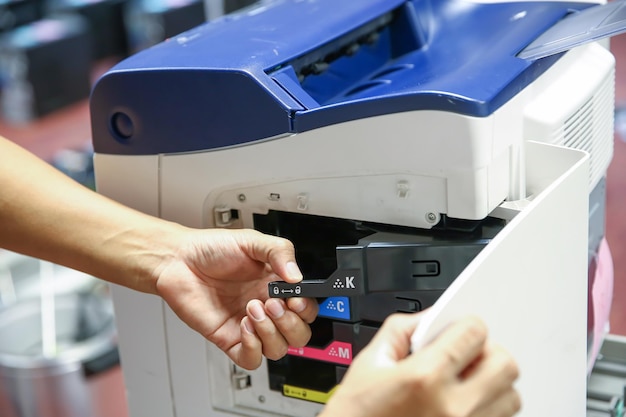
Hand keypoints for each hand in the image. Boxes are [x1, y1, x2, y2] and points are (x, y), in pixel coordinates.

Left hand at [153, 228, 317, 369]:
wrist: (178, 260)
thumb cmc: (211, 249)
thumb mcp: (252, 241)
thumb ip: (280, 252)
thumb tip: (297, 276)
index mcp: (277, 285)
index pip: (307, 308)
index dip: (307, 308)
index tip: (295, 299)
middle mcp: (266, 307)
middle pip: (299, 334)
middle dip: (290, 323)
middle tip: (272, 303)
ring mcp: (249, 326)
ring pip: (278, 349)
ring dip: (270, 332)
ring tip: (253, 309)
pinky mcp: (229, 339)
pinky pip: (251, 359)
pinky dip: (253, 347)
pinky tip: (244, 326)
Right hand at [321, 314, 520, 416]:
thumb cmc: (357, 415)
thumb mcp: (369, 362)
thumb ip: (402, 330)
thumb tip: (431, 317)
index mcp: (424, 377)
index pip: (475, 333)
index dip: (466, 325)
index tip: (459, 330)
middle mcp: (452, 407)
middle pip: (505, 364)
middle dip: (488, 353)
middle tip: (467, 356)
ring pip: (510, 397)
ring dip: (493, 385)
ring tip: (467, 385)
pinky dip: (489, 409)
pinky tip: (464, 406)